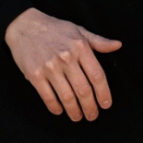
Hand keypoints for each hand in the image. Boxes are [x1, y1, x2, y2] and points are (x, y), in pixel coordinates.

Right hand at [4, 8, 120, 120]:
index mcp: (80, 47)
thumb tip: (117, 45)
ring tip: (78, 117)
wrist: (25, 26)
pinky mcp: (34, 75)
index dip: (103, 93)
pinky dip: (55, 107)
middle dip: (90, 106)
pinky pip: (47, 96)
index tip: (106, 104)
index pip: (97, 75)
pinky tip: (60, 111)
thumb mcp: (79, 31)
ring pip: (66, 96)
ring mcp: (49, 67)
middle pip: (83, 89)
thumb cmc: (55, 29)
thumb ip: (98, 41)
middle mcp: (66, 58)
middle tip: (93, 115)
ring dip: (74, 110)